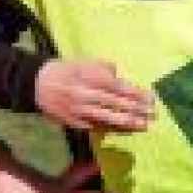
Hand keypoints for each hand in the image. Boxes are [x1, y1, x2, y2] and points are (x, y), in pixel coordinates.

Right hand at [34, 57, 153, 132]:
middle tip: (154, 115)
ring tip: (144, 126)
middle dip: (136, 110)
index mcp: (90, 77)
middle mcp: (86, 94)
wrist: (38, 84)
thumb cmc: (67, 70)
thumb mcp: (85, 62)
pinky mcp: (75, 122)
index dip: (136, 94)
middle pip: (116, 104)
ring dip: (127, 123)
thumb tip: (121, 79)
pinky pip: (97, 126)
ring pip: (107, 118)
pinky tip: (125, 130)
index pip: (118, 87)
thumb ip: (105, 68)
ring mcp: (80, 110)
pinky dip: (112, 129)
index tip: (152, 99)